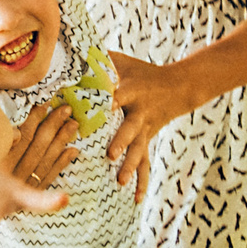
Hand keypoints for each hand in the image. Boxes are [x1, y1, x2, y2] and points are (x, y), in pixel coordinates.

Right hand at [5, 100, 79, 193]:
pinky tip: (72, 151)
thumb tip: (15, 133)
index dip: (35, 120)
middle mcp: (13, 174)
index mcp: (0, 162)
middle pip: (37, 146)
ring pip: (46, 160)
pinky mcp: (30, 197)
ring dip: (61, 140)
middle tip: (66, 109)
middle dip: (53, 126)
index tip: (44, 104)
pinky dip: (61, 164)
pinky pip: (49, 178)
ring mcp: (23, 187)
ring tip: (73, 124)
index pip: (22, 137)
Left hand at [103, 52, 193, 196]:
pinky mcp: (148, 139)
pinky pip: (145, 162)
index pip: (119, 95)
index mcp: (130, 90)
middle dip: (121, 141)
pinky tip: (137, 198)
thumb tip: (67, 48)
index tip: (100, 109)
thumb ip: (98, 57)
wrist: (179, 86)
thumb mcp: (123, 61)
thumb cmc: (143, 71)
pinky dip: (142, 180)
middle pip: (130, 128)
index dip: (110, 101)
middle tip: (110, 154)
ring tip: (121, 181)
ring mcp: (145, 128)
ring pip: (138, 149)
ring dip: (131, 166)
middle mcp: (138, 111)